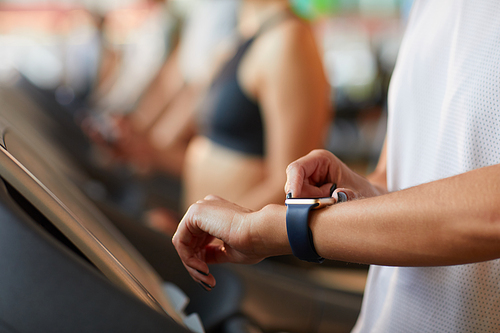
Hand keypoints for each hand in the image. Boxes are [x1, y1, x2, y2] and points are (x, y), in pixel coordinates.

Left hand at [172, 196, 286, 288]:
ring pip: (183, 242)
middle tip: (206, 280)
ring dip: (191, 264)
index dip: (200, 261)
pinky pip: (180, 240)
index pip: (198, 240)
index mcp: (217, 213)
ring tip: (205, 275)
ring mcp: (201, 209)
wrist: (262, 233)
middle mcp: (207, 208)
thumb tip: (203, 260)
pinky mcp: (195, 213)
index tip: (209, 277)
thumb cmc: (255, 242)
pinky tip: (202, 267)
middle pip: (188, 242)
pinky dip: (188, 258)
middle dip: (194, 265)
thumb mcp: (229, 251)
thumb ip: (214, 253)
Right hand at [284, 149, 375, 199]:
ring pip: (295, 194)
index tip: (296, 201)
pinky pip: (299, 200)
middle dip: (306, 197)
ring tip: (329, 199)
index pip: (297, 169)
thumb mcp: (360, 194)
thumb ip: (350, 195)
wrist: (365, 195)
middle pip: (293, 183)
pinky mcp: (304, 187)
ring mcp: (306, 177)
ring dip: (309, 202)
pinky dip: (309, 205)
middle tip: (328, 200)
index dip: (293, 184)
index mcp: (321, 158)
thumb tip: (338, 195)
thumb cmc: (362, 191)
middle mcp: (310, 166)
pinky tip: (324, 202)